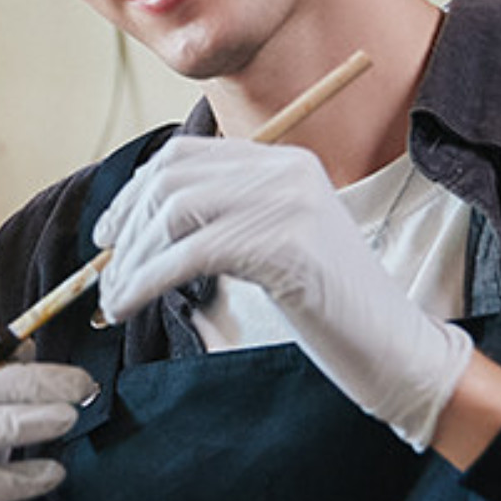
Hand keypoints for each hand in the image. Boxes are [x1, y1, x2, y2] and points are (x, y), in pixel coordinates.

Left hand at [93, 136, 471, 448]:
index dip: (135, 191)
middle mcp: (284, 170)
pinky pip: (188, 254)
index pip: (186, 155)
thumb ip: (226, 219)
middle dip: (125, 226)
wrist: (394, 346)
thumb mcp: (277, 245)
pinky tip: (128, 305)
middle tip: (106, 272)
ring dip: (130, 261)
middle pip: (171, 178)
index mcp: (284, 162)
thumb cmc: (330, 309)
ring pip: (172, 214)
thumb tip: (137, 227)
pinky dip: (145, 280)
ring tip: (115, 300)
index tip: (110, 234)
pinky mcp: (283, 244)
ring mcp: (287, 203)